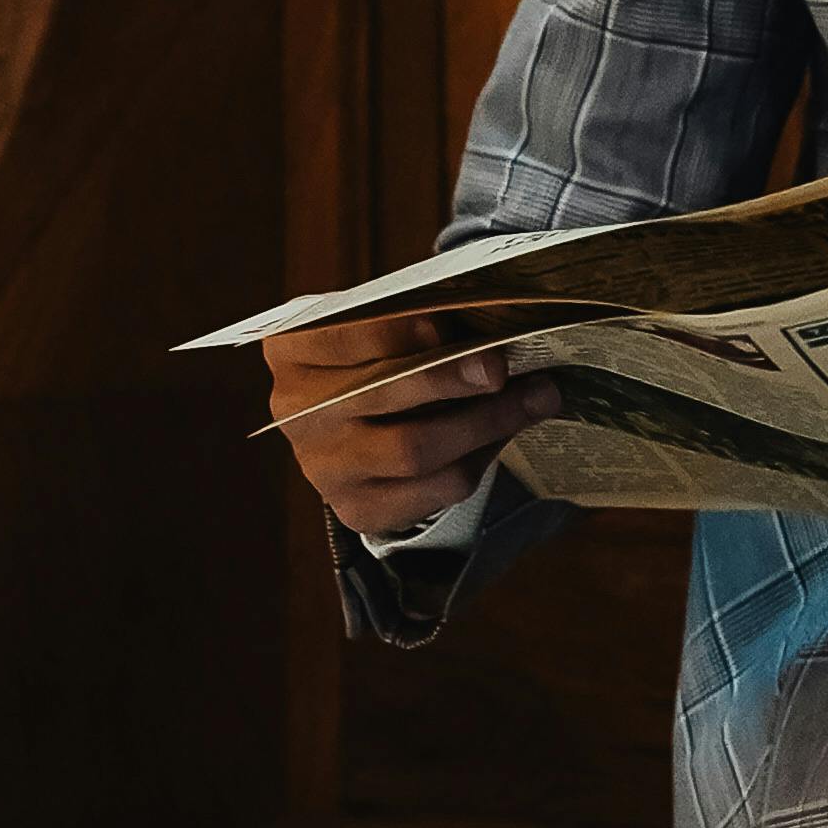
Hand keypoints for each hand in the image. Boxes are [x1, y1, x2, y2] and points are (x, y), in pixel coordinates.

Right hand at [265, 311, 560, 540]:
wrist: (357, 423)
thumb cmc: (378, 354)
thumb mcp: (381, 322)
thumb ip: (419, 318)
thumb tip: (494, 322)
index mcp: (291, 351)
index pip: (342, 337)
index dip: (394, 331)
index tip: (445, 324)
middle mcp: (295, 413)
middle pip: (383, 395)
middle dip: (452, 378)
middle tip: (505, 368)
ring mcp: (323, 468)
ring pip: (415, 451)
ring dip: (486, 422)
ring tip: (537, 397)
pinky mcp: (357, 509)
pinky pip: (434, 491)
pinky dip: (479, 460)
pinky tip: (504, 433)